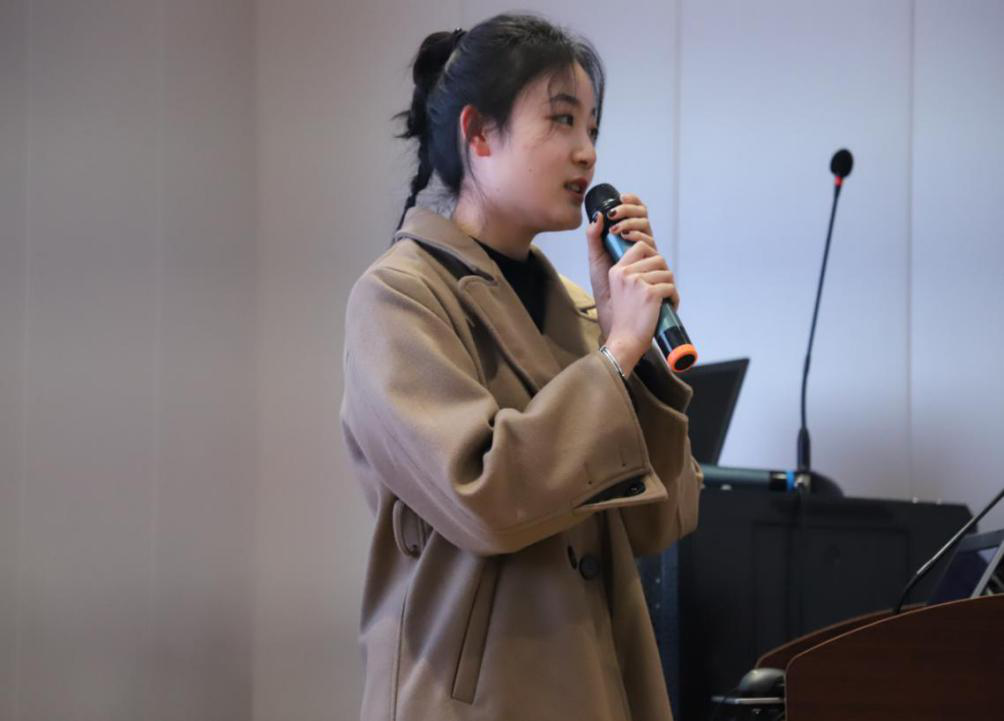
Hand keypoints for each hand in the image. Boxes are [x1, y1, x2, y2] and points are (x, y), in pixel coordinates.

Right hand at [585, 193, 679, 374]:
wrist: (625, 340)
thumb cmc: (627, 318)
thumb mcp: (622, 289)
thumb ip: (633, 273)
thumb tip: (657, 260)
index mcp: (617, 270)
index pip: (641, 246)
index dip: (653, 257)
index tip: (655, 273)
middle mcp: (625, 273)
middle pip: (658, 259)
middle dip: (664, 274)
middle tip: (662, 289)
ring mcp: (637, 282)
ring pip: (667, 273)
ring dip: (670, 287)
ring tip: (664, 300)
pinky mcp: (650, 293)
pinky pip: (671, 288)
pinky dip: (674, 298)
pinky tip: (668, 306)